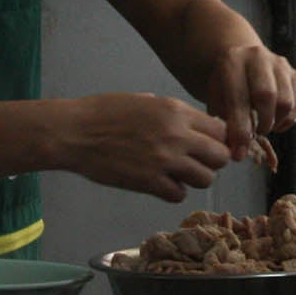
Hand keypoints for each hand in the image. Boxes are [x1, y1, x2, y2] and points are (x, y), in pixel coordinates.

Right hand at [56, 94, 232, 202]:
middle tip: (196, 162)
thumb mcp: (143, 100)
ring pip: (205, 179)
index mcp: (176, 111)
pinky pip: (179, 194)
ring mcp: (165, 160)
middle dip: (212, 161)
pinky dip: (173, 192)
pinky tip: (161, 184)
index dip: (217, 140)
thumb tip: (186, 121)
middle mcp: (177, 135)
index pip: (221, 130)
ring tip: (177, 175)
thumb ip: (170, 112)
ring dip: (194, 179)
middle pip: (220, 156)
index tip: (207, 145)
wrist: (75, 132)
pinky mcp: (149, 182)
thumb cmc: (103, 112)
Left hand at [206, 44, 295, 161]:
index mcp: (232, 62)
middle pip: (267, 95)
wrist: (240, 60)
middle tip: (255, 136)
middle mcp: (258, 57)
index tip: (238, 152)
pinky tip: (275, 121)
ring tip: (263, 127)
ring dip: (275, 122)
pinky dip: (288, 120)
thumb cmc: (226, 86)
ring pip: (286, 102)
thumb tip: (238, 153)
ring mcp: (281, 65)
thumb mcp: (217, 100)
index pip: (239, 98)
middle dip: (261, 124)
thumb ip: (225, 123)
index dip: (240, 129)